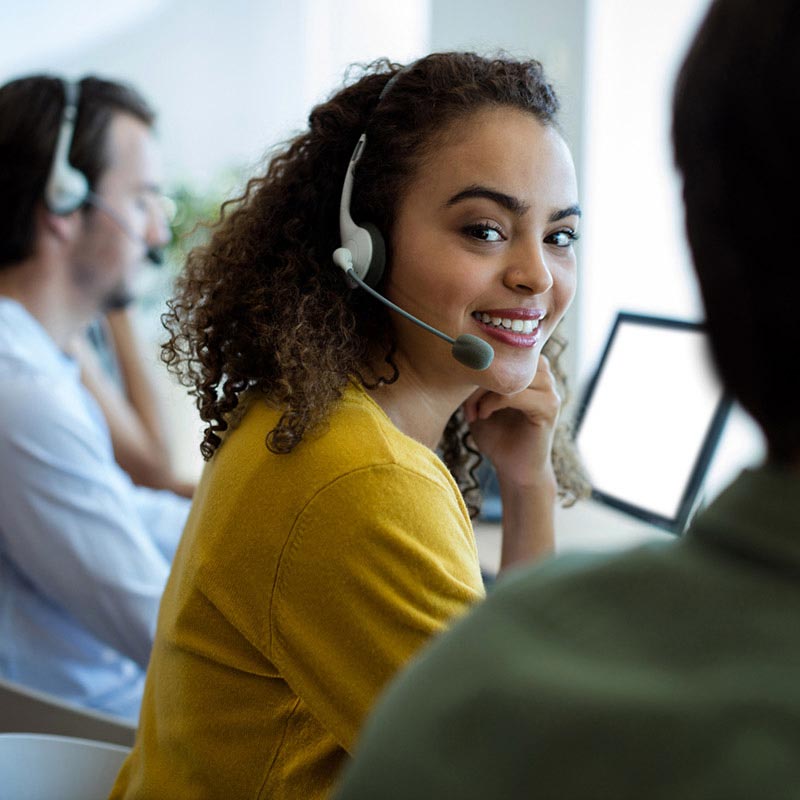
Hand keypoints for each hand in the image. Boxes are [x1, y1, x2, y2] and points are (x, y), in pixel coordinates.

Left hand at [463, 355, 560, 489]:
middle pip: (506, 360)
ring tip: (475, 411)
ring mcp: (549, 390)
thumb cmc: (497, 436)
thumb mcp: (479, 403)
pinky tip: (484, 416)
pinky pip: (517, 393)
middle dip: (479, 379)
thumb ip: (476, 382)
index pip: (501, 349)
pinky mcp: (549, 408)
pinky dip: (494, 403)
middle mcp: (543, 375)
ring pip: (511, 374)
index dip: (477, 366)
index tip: (460, 390)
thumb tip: (462, 361)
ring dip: (485, 391)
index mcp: (528, 369)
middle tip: (467, 404)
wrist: (515, 470)